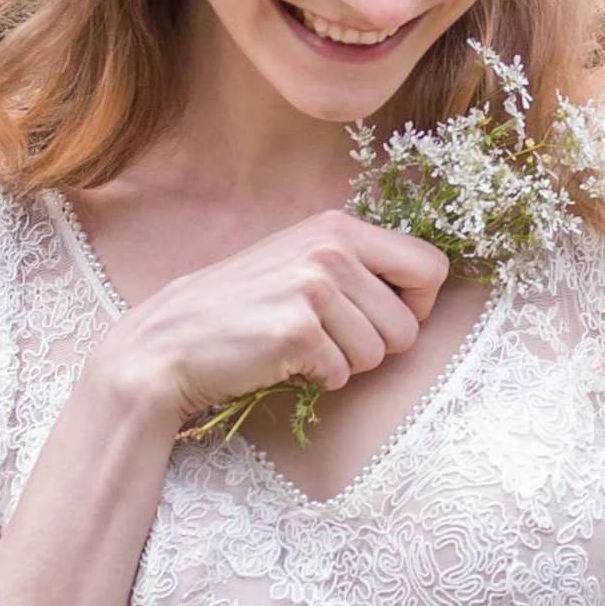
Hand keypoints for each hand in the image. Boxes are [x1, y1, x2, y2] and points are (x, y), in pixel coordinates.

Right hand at [99, 208, 451, 437]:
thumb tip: (429, 284)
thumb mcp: (301, 261)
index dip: (417, 304)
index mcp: (339, 227)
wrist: (172, 341)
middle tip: (328, 338)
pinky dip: (317, 378)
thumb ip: (359, 263)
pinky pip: (343, 374)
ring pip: (380, 354)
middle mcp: (331, 249)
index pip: (432, 266)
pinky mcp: (297, 330)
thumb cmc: (245, 307)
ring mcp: (313, 288)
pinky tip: (282, 359)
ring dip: (345, 363)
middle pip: (410, 325)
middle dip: (376, 346)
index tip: (382, 315)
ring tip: (301, 346)